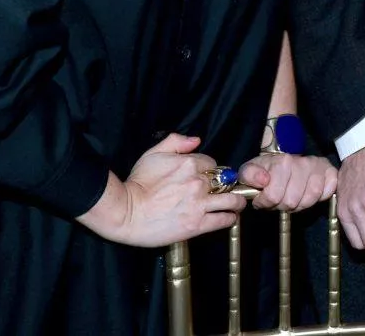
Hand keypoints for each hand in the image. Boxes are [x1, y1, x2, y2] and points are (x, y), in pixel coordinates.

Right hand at [77, 133, 245, 246]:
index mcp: (188, 163)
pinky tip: (230, 217)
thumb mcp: (152, 154)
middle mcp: (198, 182)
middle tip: (225, 191)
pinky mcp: (198, 224)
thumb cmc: (137, 184)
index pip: (212, 163)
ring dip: (237, 201)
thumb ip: (176, 142)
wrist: (126, 213)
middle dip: (226, 185)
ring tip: (237, 204)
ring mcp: (199, 204)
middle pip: (225, 180)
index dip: (210, 170)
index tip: (207, 178)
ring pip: (232, 200)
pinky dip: (231, 218)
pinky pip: (225, 219)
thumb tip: (196, 140)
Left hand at [239, 153, 336, 211]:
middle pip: (291, 201)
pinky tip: (308, 194)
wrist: (285, 161)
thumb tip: (262, 180)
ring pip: (310, 199)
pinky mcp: (331, 173)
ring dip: (299, 204)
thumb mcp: (250, 170)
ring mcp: (319, 167)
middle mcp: (303, 162)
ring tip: (292, 198)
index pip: (273, 196)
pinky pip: (327, 193)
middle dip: (281, 205)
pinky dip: (319, 198)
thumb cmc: (267, 169)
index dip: (266, 203)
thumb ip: (249, 175)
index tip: (263, 199)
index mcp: (283, 162)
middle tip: (278, 200)